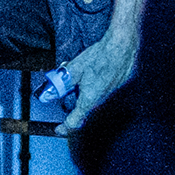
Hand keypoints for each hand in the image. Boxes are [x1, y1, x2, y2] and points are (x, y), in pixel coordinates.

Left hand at [56, 0, 148, 130]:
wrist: (122, 46)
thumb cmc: (100, 56)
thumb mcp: (74, 68)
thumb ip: (62, 82)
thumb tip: (52, 92)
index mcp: (89, 99)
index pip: (75, 122)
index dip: (65, 127)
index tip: (59, 129)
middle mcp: (102, 101)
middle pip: (85, 110)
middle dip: (74, 103)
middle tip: (69, 91)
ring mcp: (113, 96)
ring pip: (95, 101)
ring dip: (87, 93)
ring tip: (85, 76)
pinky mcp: (120, 88)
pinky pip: (105, 93)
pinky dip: (98, 87)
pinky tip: (97, 73)